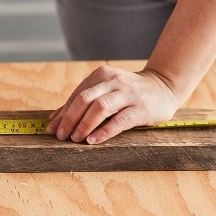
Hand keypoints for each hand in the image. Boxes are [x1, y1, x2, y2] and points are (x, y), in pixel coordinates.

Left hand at [46, 66, 178, 143]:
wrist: (163, 87)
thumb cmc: (128, 92)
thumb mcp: (105, 91)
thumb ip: (81, 102)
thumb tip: (54, 119)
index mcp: (101, 75)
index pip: (76, 95)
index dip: (63, 113)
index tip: (52, 129)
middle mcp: (113, 82)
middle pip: (85, 99)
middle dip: (70, 119)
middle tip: (61, 136)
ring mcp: (128, 94)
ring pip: (100, 108)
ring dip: (84, 125)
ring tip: (75, 139)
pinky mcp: (141, 108)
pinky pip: (119, 120)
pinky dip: (104, 131)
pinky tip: (93, 140)